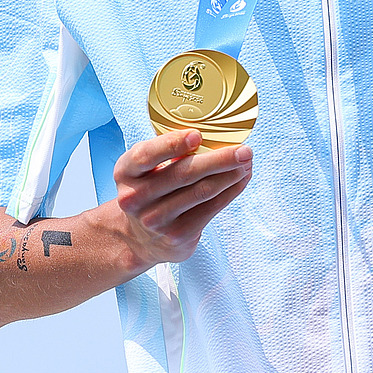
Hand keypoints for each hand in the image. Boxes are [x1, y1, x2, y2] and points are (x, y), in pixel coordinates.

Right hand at [110, 130, 253, 269]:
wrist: (138, 239)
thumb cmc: (150, 191)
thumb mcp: (145, 170)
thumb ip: (167, 153)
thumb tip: (213, 134)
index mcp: (126, 172)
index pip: (146, 155)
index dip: (172, 143)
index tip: (197, 135)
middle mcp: (135, 198)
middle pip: (183, 174)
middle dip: (218, 159)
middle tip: (243, 150)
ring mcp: (156, 220)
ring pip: (201, 192)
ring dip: (229, 175)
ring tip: (246, 162)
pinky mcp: (176, 235)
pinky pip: (210, 209)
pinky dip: (230, 192)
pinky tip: (240, 180)